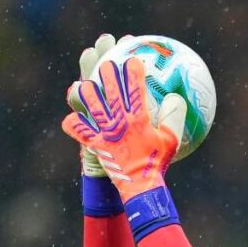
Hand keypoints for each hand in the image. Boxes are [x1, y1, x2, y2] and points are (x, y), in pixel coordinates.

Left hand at [63, 57, 186, 204]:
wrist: (140, 187)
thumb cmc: (157, 163)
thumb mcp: (172, 140)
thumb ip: (174, 116)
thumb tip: (176, 97)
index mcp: (139, 119)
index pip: (136, 88)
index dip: (133, 71)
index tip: (132, 59)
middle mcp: (120, 123)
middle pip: (111, 92)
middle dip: (107, 73)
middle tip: (105, 63)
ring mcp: (106, 134)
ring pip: (92, 107)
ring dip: (87, 94)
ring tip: (83, 85)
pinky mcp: (96, 146)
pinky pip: (80, 132)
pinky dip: (74, 125)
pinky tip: (71, 118)